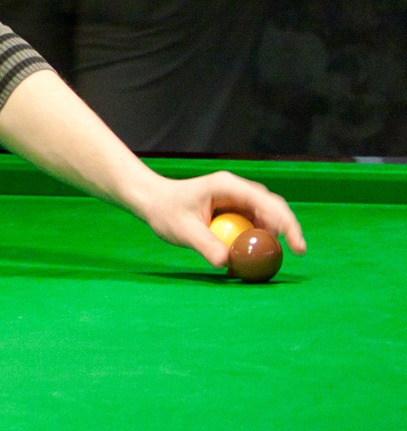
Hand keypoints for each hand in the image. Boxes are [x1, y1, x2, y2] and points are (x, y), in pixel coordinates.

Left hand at [130, 170, 307, 267]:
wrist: (152, 200)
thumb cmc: (164, 211)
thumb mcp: (183, 231)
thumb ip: (206, 246)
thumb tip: (228, 264)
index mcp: (227, 186)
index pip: (266, 202)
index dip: (285, 222)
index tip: (296, 244)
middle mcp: (236, 189)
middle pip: (273, 206)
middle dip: (287, 228)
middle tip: (298, 252)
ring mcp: (236, 197)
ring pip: (266, 214)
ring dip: (272, 235)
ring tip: (270, 257)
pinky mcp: (234, 208)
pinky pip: (254, 222)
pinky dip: (258, 237)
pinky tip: (252, 255)